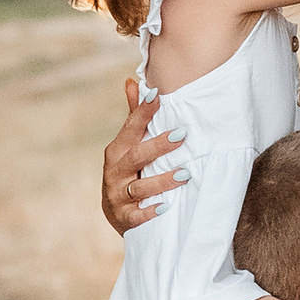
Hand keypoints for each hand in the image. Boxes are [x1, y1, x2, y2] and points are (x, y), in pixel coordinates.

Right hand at [101, 76, 184, 234]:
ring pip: (140, 188)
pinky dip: (152, 212)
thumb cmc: (128, 171)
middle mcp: (114, 172)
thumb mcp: (128, 146)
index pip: (130, 128)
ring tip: (185, 174)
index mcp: (117, 151)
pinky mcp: (124, 218)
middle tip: (181, 134)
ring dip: (162, 181)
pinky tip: (168, 206)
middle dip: (157, 146)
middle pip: (136, 157)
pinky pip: (138, 216)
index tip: (158, 96)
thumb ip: (133, 117)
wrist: (116, 214)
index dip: (142, 112)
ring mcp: (118, 196)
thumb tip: (133, 81)